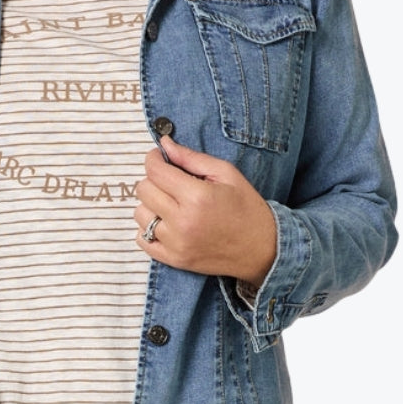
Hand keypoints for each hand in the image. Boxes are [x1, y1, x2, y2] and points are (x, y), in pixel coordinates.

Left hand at [135, 137, 276, 286]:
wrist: (262, 249)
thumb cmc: (246, 208)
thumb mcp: (226, 174)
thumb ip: (191, 157)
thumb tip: (165, 144)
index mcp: (197, 196)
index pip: (155, 171)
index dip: (153, 159)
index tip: (159, 158)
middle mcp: (182, 221)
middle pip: (143, 190)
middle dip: (154, 180)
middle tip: (170, 182)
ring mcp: (176, 243)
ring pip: (140, 214)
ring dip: (151, 205)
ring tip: (171, 204)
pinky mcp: (174, 259)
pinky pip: (142, 239)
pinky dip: (149, 229)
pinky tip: (166, 223)